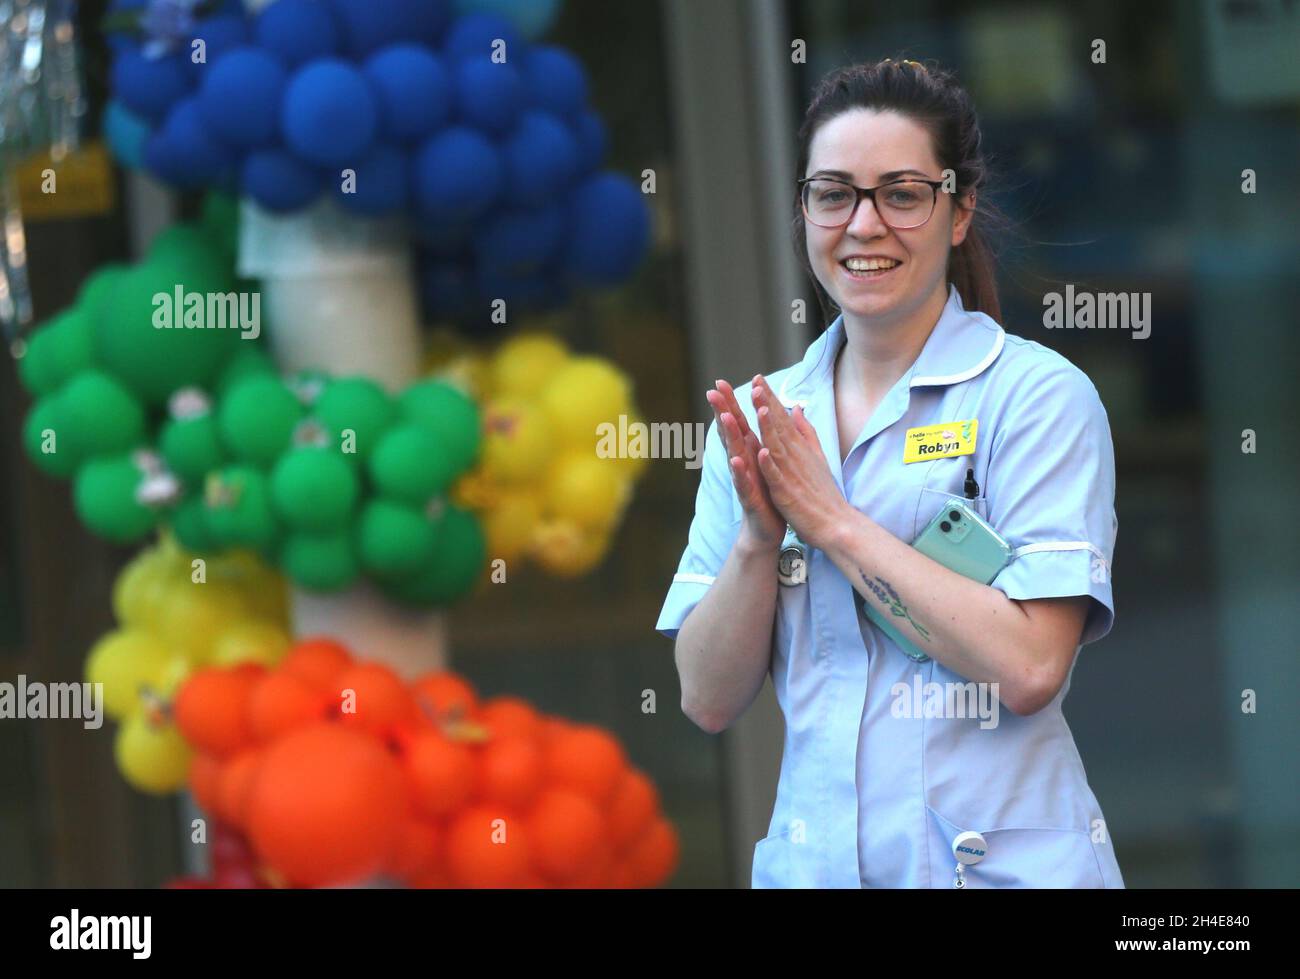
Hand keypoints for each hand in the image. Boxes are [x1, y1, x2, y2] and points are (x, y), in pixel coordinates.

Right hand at [705, 379, 785, 549]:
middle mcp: (743, 463)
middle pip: (731, 433)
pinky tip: (737, 460)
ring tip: (725, 418)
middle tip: (712, 391)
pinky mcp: (750, 498)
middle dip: (722, 412)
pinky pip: (744, 483)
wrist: (766, 529)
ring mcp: (744, 480)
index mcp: (750, 452)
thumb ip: (763, 438)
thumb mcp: (767, 461)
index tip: (720, 382)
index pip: (738, 423)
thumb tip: (761, 414)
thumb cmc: (767, 493)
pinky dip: (741, 471)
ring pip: (735, 454)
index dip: (729, 403)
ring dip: (730, 436)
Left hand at [750, 374, 848, 550]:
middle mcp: (795, 456)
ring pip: (777, 445)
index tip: (758, 378)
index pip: (782, 419)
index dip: (770, 398)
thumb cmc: (823, 492)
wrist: (836, 523)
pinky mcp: (787, 492)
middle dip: (767, 403)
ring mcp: (791, 473)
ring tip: (758, 407)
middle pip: (778, 426)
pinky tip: (762, 451)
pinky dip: (770, 464)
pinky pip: (777, 476)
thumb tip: (797, 409)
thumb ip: (806, 432)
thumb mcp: (816, 456)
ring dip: (767, 425)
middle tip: (756, 382)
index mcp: (798, 448)